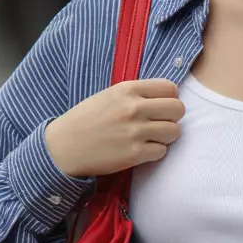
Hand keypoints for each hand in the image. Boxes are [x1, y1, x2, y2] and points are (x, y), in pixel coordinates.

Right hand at [45, 78, 184, 177]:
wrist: (64, 147)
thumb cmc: (85, 119)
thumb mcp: (109, 96)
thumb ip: (136, 94)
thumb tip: (164, 98)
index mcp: (128, 89)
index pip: (170, 88)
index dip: (170, 98)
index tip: (162, 107)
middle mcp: (134, 108)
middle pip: (178, 109)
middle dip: (172, 117)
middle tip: (160, 123)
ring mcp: (135, 132)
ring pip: (174, 131)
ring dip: (166, 136)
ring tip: (152, 138)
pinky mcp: (135, 154)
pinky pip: (162, 151)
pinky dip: (155, 152)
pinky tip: (142, 150)